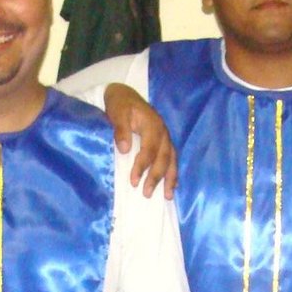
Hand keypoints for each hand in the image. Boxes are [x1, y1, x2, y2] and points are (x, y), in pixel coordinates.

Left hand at [104, 83, 178, 197]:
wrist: (125, 95)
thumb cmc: (120, 105)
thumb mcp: (118, 113)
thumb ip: (121, 129)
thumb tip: (125, 149)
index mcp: (153, 125)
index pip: (150, 150)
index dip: (142, 166)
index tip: (133, 182)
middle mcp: (163, 132)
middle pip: (164, 158)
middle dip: (156, 177)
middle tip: (146, 194)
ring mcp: (166, 137)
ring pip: (172, 160)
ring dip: (170, 178)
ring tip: (168, 196)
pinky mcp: (165, 141)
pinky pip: (172, 159)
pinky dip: (173, 172)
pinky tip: (172, 186)